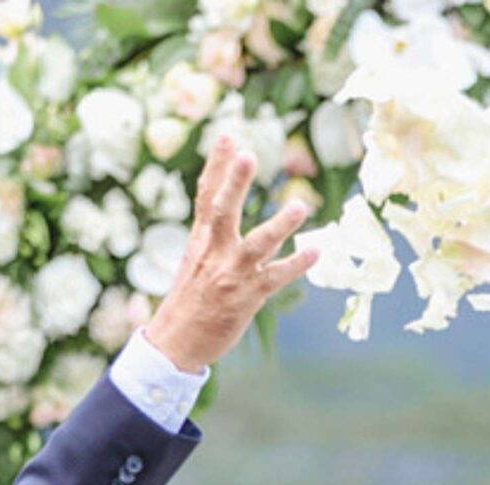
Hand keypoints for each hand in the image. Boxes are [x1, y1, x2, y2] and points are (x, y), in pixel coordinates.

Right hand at [141, 137, 321, 372]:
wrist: (174, 343)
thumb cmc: (188, 301)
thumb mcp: (194, 260)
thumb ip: (211, 234)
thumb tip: (221, 208)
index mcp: (200, 241)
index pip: (205, 196)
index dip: (216, 166)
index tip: (227, 135)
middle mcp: (213, 253)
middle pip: (222, 211)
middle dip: (233, 182)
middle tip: (247, 153)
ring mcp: (229, 275)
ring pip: (255, 245)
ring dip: (278, 226)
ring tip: (300, 207)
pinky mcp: (245, 298)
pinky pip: (274, 278)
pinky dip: (295, 265)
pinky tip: (315, 252)